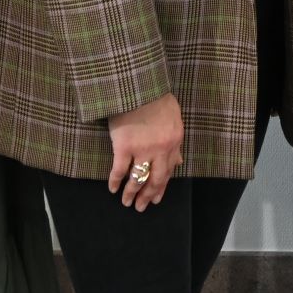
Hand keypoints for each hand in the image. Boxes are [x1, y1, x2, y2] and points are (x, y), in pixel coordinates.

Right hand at [107, 92, 184, 211]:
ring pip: (138, 179)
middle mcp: (161, 149)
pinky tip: (112, 189)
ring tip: (127, 203)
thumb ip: (175, 142)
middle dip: (148, 196)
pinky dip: (115, 182)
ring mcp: (142, 149)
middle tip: (141, 207)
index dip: (162, 187)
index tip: (157, 199)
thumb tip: (179, 162)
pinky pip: (120, 170)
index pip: (169, 171)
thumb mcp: (174, 119)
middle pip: (155, 180)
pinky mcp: (124, 146)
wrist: (139, 85)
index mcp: (174, 142)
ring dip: (131, 193)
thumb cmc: (156, 98)